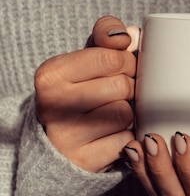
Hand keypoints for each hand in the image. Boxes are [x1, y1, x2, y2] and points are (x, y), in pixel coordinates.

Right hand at [35, 16, 137, 171]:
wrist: (60, 143)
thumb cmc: (81, 92)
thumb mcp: (85, 59)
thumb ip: (106, 37)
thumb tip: (130, 34)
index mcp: (51, 74)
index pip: (112, 57)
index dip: (128, 62)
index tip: (122, 69)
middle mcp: (54, 105)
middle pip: (122, 86)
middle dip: (131, 88)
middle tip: (121, 94)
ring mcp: (68, 136)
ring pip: (126, 113)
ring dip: (131, 113)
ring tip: (116, 114)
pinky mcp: (86, 160)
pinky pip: (127, 139)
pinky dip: (129, 136)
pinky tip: (114, 134)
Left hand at [123, 132, 189, 195]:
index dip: (188, 168)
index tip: (182, 137)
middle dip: (159, 169)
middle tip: (152, 138)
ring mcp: (189, 194)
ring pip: (159, 193)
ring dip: (143, 170)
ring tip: (134, 144)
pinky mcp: (177, 184)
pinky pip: (153, 184)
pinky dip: (139, 168)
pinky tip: (130, 147)